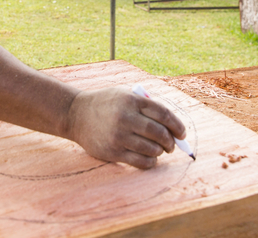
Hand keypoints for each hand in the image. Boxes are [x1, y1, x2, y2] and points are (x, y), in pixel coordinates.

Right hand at [66, 87, 186, 168]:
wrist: (76, 115)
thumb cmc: (106, 104)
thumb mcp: (124, 95)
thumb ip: (146, 107)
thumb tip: (172, 128)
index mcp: (131, 100)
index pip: (163, 114)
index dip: (177, 125)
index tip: (182, 133)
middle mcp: (125, 117)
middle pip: (159, 133)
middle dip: (170, 141)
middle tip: (172, 145)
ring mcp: (118, 136)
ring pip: (152, 149)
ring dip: (160, 152)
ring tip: (159, 150)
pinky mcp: (113, 152)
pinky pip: (140, 161)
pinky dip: (150, 162)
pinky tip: (150, 158)